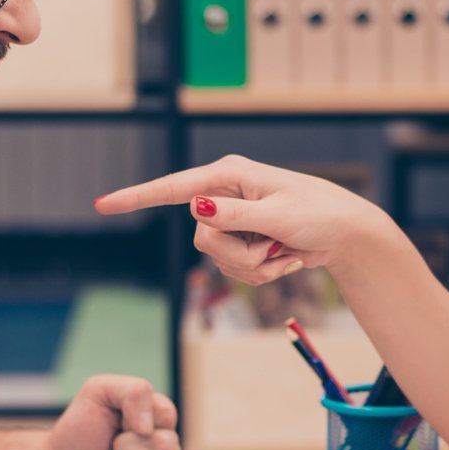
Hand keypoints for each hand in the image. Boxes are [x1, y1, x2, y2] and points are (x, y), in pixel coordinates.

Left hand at [36, 375, 179, 449]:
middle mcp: (163, 446)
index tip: (116, 421)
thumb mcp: (98, 392)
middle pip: (164, 444)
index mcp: (155, 418)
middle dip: (124, 446)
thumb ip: (133, 390)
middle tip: (109, 448)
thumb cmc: (77, 432)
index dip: (136, 418)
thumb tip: (149, 427)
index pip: (168, 413)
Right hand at [93, 155, 394, 283]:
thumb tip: (196, 207)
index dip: (136, 197)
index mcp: (229, 176)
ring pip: (216, 258)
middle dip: (237, 254)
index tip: (102, 204)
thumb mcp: (278, 216)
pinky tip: (287, 259)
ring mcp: (233, 219)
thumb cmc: (319, 215)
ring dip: (253, 267)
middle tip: (274, 246)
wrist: (346, 235)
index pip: (173, 188)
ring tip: (284, 252)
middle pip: (200, 237)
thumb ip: (235, 215)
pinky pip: (233, 270)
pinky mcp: (242, 240)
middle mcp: (224, 194)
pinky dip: (262, 273)